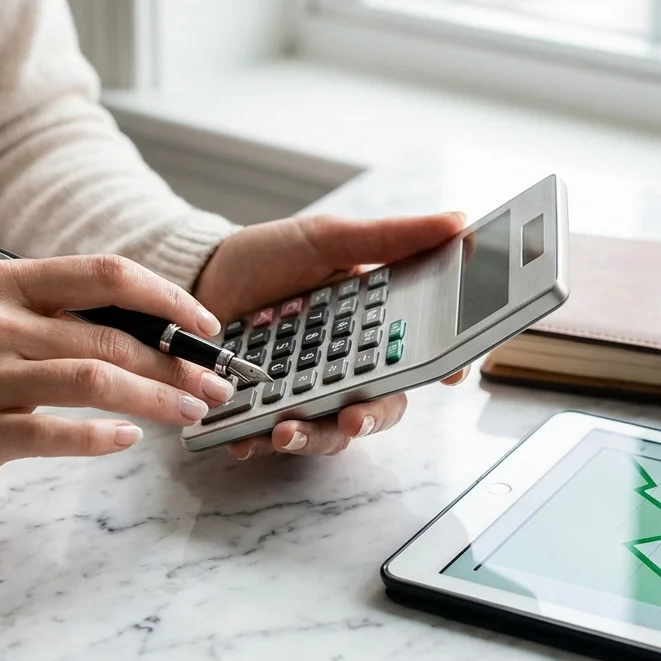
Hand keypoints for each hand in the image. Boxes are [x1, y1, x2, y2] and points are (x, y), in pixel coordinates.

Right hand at [0, 254, 233, 490]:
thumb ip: (53, 314)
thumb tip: (147, 328)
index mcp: (3, 282)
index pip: (105, 275)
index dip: (166, 299)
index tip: (205, 326)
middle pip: (110, 334)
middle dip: (175, 362)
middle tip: (214, 385)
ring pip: (93, 379)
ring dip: (154, 399)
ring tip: (190, 414)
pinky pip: (54, 431)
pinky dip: (99, 437)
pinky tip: (128, 441)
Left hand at [194, 212, 470, 458]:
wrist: (201, 275)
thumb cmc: (269, 257)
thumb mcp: (327, 239)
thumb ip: (390, 238)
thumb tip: (459, 221)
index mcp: (370, 328)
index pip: (416, 357)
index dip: (441, 370)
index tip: (450, 377)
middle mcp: (345, 367)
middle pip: (378, 406)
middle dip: (369, 419)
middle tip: (352, 418)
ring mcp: (304, 391)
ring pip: (327, 431)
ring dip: (311, 437)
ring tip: (284, 430)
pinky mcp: (263, 409)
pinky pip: (268, 436)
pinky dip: (256, 440)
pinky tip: (242, 439)